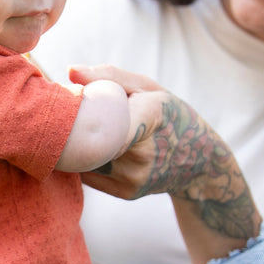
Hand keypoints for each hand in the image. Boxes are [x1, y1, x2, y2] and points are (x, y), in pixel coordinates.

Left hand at [70, 65, 260, 245]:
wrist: (200, 162)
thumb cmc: (168, 115)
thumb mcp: (147, 88)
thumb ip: (108, 76)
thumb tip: (69, 71)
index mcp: (149, 115)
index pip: (103, 117)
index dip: (78, 114)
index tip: (65, 106)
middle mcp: (143, 151)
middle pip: (88, 139)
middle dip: (72, 128)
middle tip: (63, 117)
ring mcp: (134, 176)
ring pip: (85, 159)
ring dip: (76, 147)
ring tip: (80, 133)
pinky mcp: (126, 192)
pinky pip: (89, 175)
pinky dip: (85, 162)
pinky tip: (94, 152)